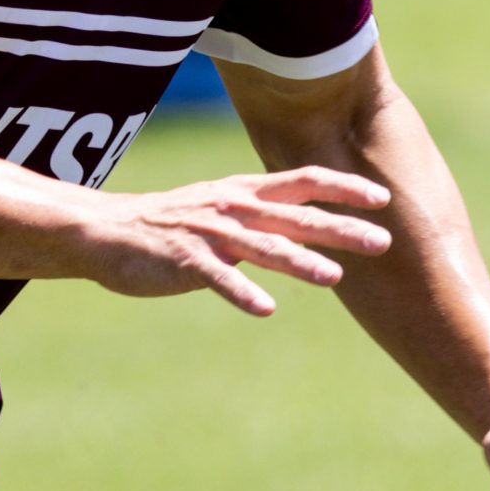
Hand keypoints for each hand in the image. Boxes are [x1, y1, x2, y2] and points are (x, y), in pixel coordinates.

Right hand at [82, 166, 389, 315]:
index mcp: (244, 192)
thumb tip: (309, 227)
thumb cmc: (170, 223)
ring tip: (334, 278)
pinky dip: (242, 293)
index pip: (304, 181)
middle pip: (296, 216)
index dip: (343, 188)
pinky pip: (219, 278)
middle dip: (341, 228)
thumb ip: (261, 216)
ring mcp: (210, 234)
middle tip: (382, 242)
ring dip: (301, 262)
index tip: (381, 198)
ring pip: (264, 248)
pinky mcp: (186, 260)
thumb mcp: (221, 208)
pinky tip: (265, 309)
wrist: (107, 230)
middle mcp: (234, 208)